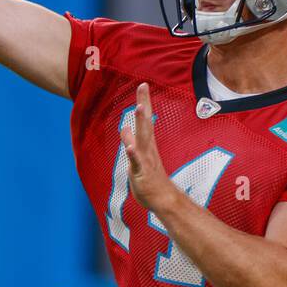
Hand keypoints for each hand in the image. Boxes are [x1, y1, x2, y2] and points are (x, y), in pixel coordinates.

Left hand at [122, 83, 173, 212]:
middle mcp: (148, 149)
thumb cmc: (150, 181)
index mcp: (147, 145)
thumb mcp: (137, 158)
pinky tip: (129, 147)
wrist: (163, 201)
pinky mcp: (142, 174)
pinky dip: (133, 154)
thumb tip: (124, 128)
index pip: (146, 120)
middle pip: (146, 123)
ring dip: (141, 124)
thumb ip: (130, 142)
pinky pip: (137, 163)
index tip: (143, 85)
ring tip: (139, 108)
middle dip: (144, 105)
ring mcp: (146, 160)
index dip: (144, 102)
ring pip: (143, 139)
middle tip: (143, 87)